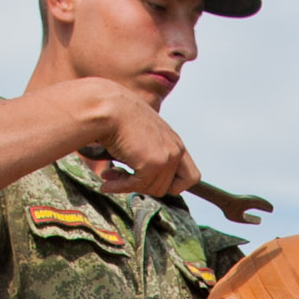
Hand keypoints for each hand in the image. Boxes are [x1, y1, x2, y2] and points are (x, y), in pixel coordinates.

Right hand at [84, 80, 199, 202]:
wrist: (110, 108)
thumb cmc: (120, 118)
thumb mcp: (143, 137)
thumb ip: (149, 156)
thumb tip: (142, 181)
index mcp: (175, 142)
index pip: (191, 177)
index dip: (175, 185)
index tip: (154, 183)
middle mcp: (176, 150)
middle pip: (169, 188)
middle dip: (146, 187)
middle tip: (127, 180)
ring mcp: (167, 157)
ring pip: (153, 190)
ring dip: (130, 186)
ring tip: (113, 175)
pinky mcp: (152, 164)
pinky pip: (137, 186)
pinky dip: (120, 187)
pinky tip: (107, 183)